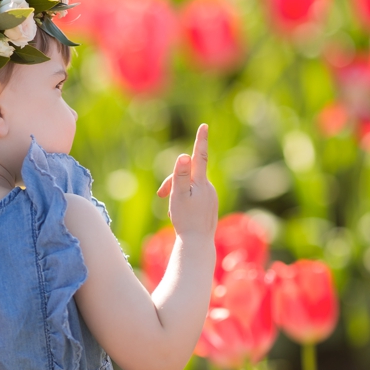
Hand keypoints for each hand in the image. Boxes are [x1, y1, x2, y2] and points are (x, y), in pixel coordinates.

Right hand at [155, 123, 217, 240]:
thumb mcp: (178, 196)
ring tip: (171, 210)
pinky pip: (194, 196)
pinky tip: (181, 215)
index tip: (204, 126)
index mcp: (201, 182)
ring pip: (190, 186)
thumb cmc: (186, 220)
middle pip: (188, 174)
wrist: (198, 243)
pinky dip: (184, 200)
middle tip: (159, 195)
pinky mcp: (209, 205)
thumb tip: (183, 156)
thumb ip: (181, 176)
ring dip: (177, 193)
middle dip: (172, 181)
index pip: (200, 156)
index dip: (201, 140)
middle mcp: (208, 187)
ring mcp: (210, 196)